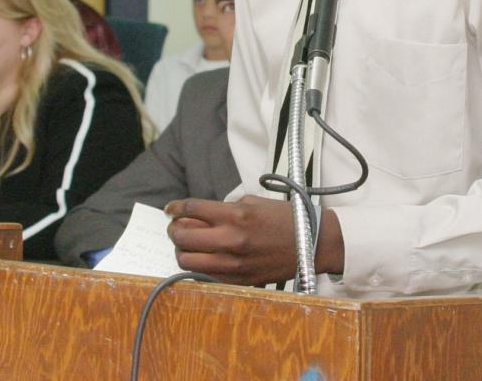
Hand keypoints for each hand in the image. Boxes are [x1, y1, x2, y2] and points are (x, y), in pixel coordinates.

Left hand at [164, 195, 343, 285]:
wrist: (311, 243)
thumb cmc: (284, 218)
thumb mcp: (253, 202)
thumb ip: (224, 209)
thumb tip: (198, 216)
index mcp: (236, 215)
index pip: (192, 209)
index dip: (175, 208)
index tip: (170, 209)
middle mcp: (232, 239)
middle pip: (183, 237)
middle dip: (174, 230)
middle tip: (176, 227)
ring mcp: (234, 263)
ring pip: (188, 262)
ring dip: (182, 251)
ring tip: (188, 245)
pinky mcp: (239, 279)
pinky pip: (206, 276)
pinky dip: (199, 267)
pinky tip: (204, 259)